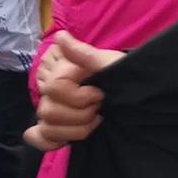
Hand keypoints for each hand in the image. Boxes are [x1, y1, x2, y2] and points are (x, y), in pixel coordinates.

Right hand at [27, 32, 124, 150]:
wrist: (139, 98)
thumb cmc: (127, 77)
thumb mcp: (111, 65)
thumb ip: (85, 54)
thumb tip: (60, 36)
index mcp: (63, 71)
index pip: (54, 88)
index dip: (78, 96)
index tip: (99, 93)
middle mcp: (53, 90)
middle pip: (48, 110)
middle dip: (79, 114)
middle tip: (99, 109)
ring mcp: (53, 109)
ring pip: (46, 126)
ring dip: (75, 130)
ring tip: (95, 121)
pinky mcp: (56, 128)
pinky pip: (39, 137)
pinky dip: (53, 140)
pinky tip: (69, 139)